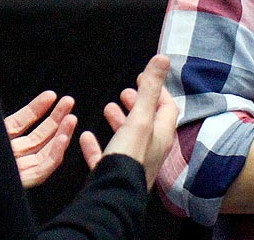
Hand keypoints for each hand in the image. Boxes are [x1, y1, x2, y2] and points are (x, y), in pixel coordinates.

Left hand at [5, 91, 77, 187]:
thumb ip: (11, 118)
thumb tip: (35, 96)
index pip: (20, 123)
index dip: (36, 109)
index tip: (51, 95)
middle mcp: (9, 157)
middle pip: (37, 138)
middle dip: (55, 119)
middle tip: (69, 101)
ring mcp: (17, 171)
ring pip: (45, 152)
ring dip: (61, 134)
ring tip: (72, 118)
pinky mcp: (22, 183)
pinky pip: (42, 169)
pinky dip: (55, 153)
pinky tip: (64, 138)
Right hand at [79, 54, 176, 188]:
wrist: (114, 195)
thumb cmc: (130, 156)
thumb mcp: (141, 117)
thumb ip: (150, 88)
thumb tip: (163, 58)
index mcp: (161, 135)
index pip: (168, 108)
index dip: (158, 91)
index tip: (143, 77)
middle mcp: (151, 150)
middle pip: (148, 123)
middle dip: (137, 105)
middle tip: (125, 92)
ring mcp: (132, 164)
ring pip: (128, 139)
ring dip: (120, 122)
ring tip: (108, 108)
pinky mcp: (113, 175)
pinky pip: (105, 157)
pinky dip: (96, 145)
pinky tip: (85, 136)